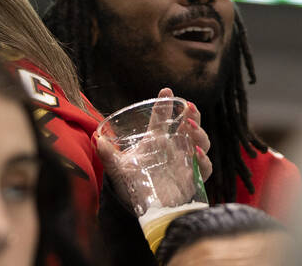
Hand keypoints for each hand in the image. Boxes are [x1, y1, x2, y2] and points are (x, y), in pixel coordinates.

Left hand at [95, 88, 209, 214]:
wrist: (142, 209)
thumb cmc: (130, 185)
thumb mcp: (117, 170)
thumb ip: (108, 156)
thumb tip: (96, 140)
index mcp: (156, 140)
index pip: (163, 117)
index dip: (166, 104)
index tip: (166, 91)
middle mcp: (173, 148)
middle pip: (189, 125)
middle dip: (193, 114)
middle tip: (188, 107)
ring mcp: (185, 162)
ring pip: (201, 142)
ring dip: (199, 132)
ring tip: (189, 127)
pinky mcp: (193, 179)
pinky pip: (205, 168)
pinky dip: (204, 160)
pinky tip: (196, 154)